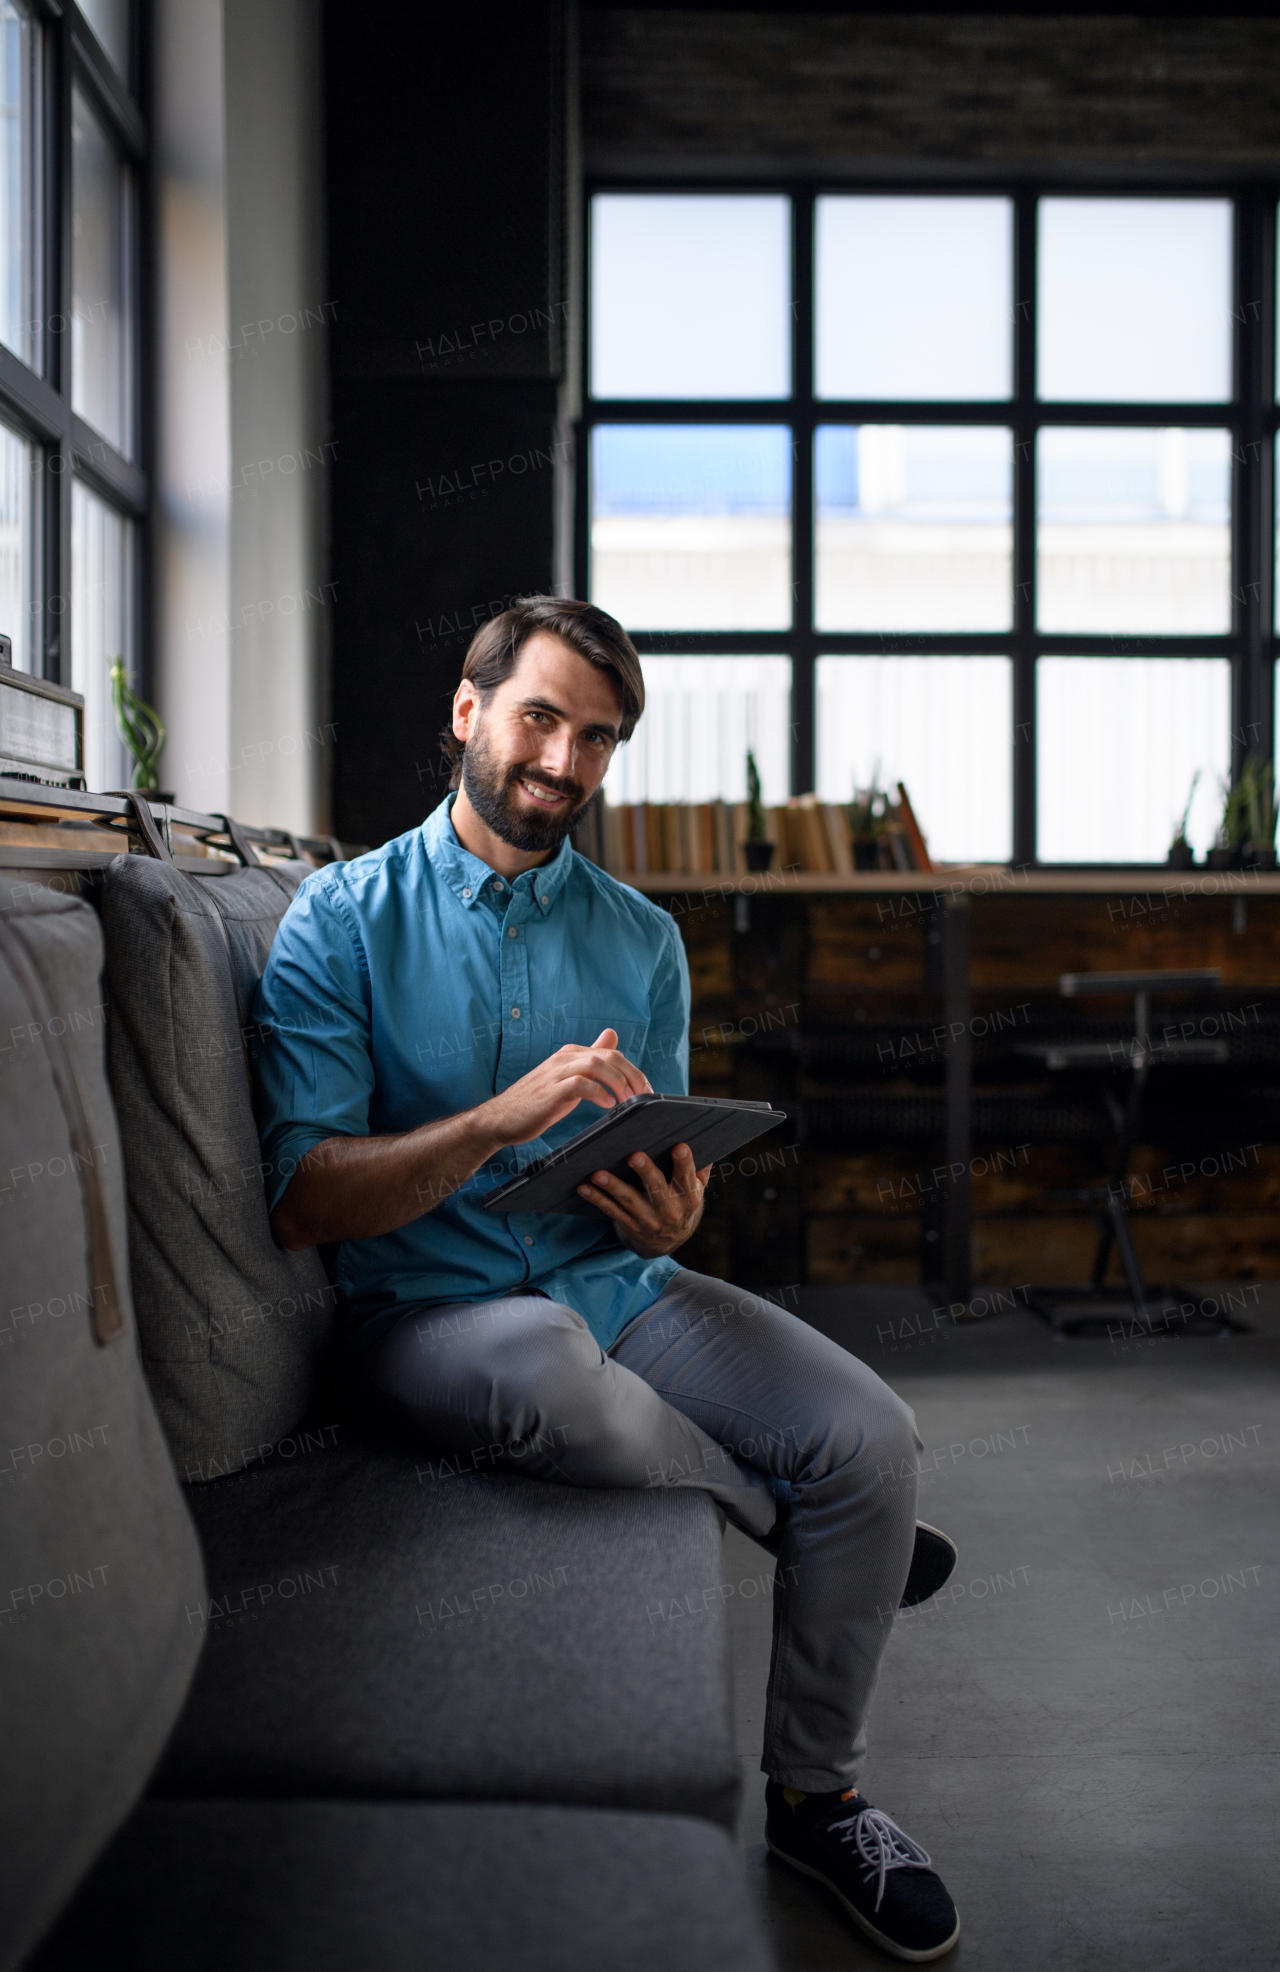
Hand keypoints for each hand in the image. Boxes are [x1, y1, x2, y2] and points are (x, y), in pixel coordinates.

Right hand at [481, 1028, 651, 1147]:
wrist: (500, 1119)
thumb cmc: (536, 1101)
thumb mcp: (568, 1076)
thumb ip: (591, 1057)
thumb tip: (612, 1035)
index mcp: (571, 1053)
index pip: (612, 1053)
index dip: (634, 1071)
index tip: (645, 1091)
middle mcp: (565, 1057)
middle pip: (609, 1056)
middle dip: (633, 1076)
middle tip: (644, 1097)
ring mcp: (556, 1072)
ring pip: (597, 1064)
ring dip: (619, 1082)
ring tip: (628, 1100)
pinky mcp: (550, 1091)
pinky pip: (580, 1084)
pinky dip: (598, 1092)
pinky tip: (607, 1105)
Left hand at [576, 1142, 710, 1258]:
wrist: (667, 1241)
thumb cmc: (681, 1205)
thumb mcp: (696, 1191)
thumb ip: (700, 1170)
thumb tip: (705, 1141)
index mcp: (688, 1198)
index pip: (687, 1178)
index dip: (685, 1163)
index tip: (680, 1146)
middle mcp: (668, 1210)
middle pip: (657, 1188)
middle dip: (645, 1172)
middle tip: (634, 1156)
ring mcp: (647, 1219)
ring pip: (629, 1201)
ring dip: (612, 1187)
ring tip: (598, 1174)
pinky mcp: (629, 1225)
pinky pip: (611, 1211)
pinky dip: (597, 1198)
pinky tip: (584, 1187)